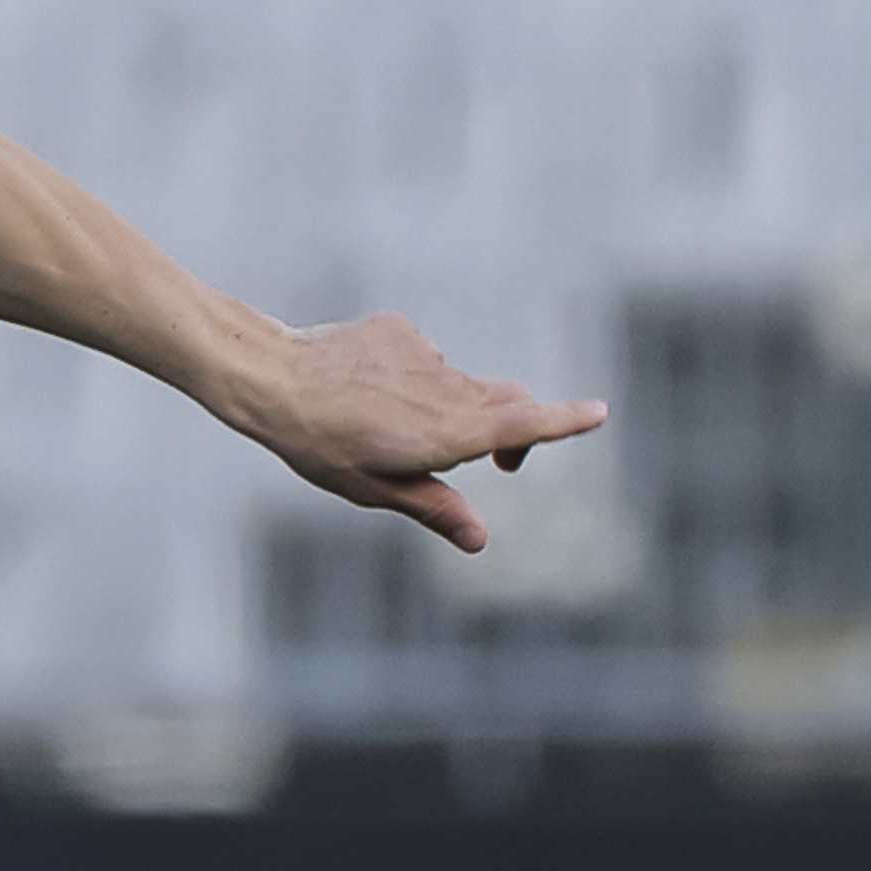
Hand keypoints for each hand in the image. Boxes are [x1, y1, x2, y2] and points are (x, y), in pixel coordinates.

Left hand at [237, 313, 607, 551]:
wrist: (271, 378)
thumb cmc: (318, 443)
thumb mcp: (373, 488)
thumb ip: (433, 508)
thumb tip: (479, 540)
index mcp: (449, 431)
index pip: (525, 423)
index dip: (564, 420)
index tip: (599, 412)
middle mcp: (448, 388)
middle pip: (507, 401)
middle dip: (513, 429)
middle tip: (499, 461)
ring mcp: (425, 354)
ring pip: (459, 381)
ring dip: (447, 405)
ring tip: (385, 424)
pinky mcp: (401, 330)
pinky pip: (421, 357)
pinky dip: (408, 375)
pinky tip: (363, 388)